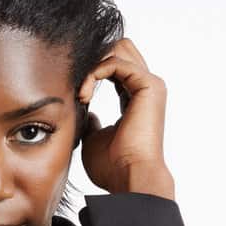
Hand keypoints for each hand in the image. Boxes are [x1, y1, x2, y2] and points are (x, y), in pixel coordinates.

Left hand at [78, 38, 174, 198]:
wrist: (129, 177)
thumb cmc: (113, 167)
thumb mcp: (94, 138)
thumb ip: (91, 121)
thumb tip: (87, 113)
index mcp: (135, 98)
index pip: (114, 67)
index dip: (91, 72)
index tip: (75, 96)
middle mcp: (146, 87)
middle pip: (120, 48)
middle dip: (93, 60)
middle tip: (79, 87)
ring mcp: (150, 84)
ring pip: (118, 48)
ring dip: (92, 66)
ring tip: (81, 94)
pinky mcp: (148, 85)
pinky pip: (115, 61)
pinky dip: (94, 73)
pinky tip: (85, 95)